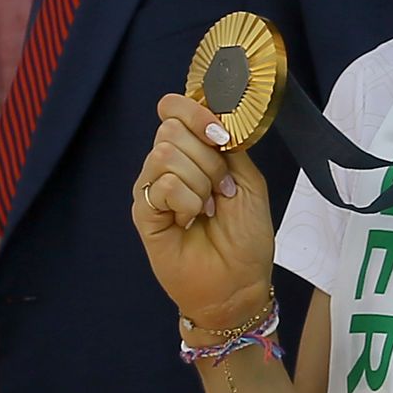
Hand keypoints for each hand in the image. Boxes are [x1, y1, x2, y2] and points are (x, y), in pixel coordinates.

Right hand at [133, 96, 281, 338]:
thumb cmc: (245, 238)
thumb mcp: (248, 182)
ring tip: (207, 208)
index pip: (174, 108)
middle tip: (220, 190)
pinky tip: (190, 220)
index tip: (221, 137)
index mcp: (192, 151)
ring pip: (166, 154)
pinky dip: (186, 201)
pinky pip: (160, 185)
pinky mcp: (143, 212)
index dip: (197, 113)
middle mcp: (167, 165)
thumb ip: (229, 146)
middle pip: (171, 128)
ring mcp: (152, 187)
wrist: (238, 284)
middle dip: (207, 159)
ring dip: (199, 183)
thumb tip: (213, 117)